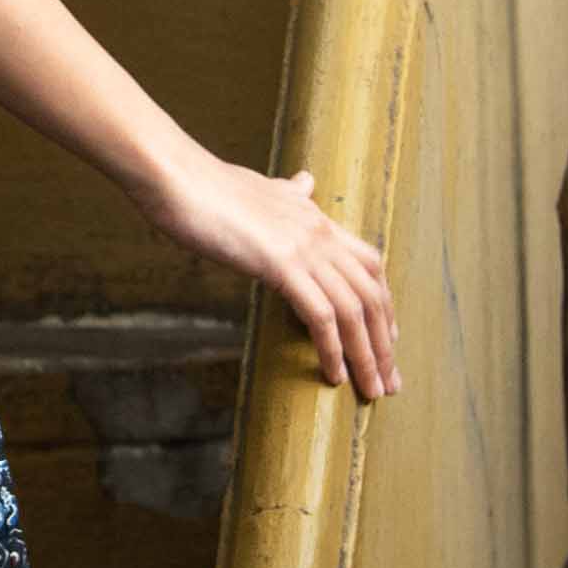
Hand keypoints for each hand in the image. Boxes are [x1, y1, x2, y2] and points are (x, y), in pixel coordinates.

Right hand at [141, 142, 399, 401]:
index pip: (370, 265)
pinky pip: (320, 315)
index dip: (383, 305)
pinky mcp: (281, 264)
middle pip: (372, 295)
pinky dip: (332, 349)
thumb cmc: (207, 188)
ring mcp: (304, 249)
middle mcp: (320, 233)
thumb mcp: (260, 188)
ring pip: (354, 310)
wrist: (178, 178)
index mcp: (317, 218)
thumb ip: (288, 193)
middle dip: (384, 343)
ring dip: (367, 356)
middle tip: (390, 381)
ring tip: (371, 389)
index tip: (386, 340)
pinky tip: (333, 374)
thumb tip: (305, 181)